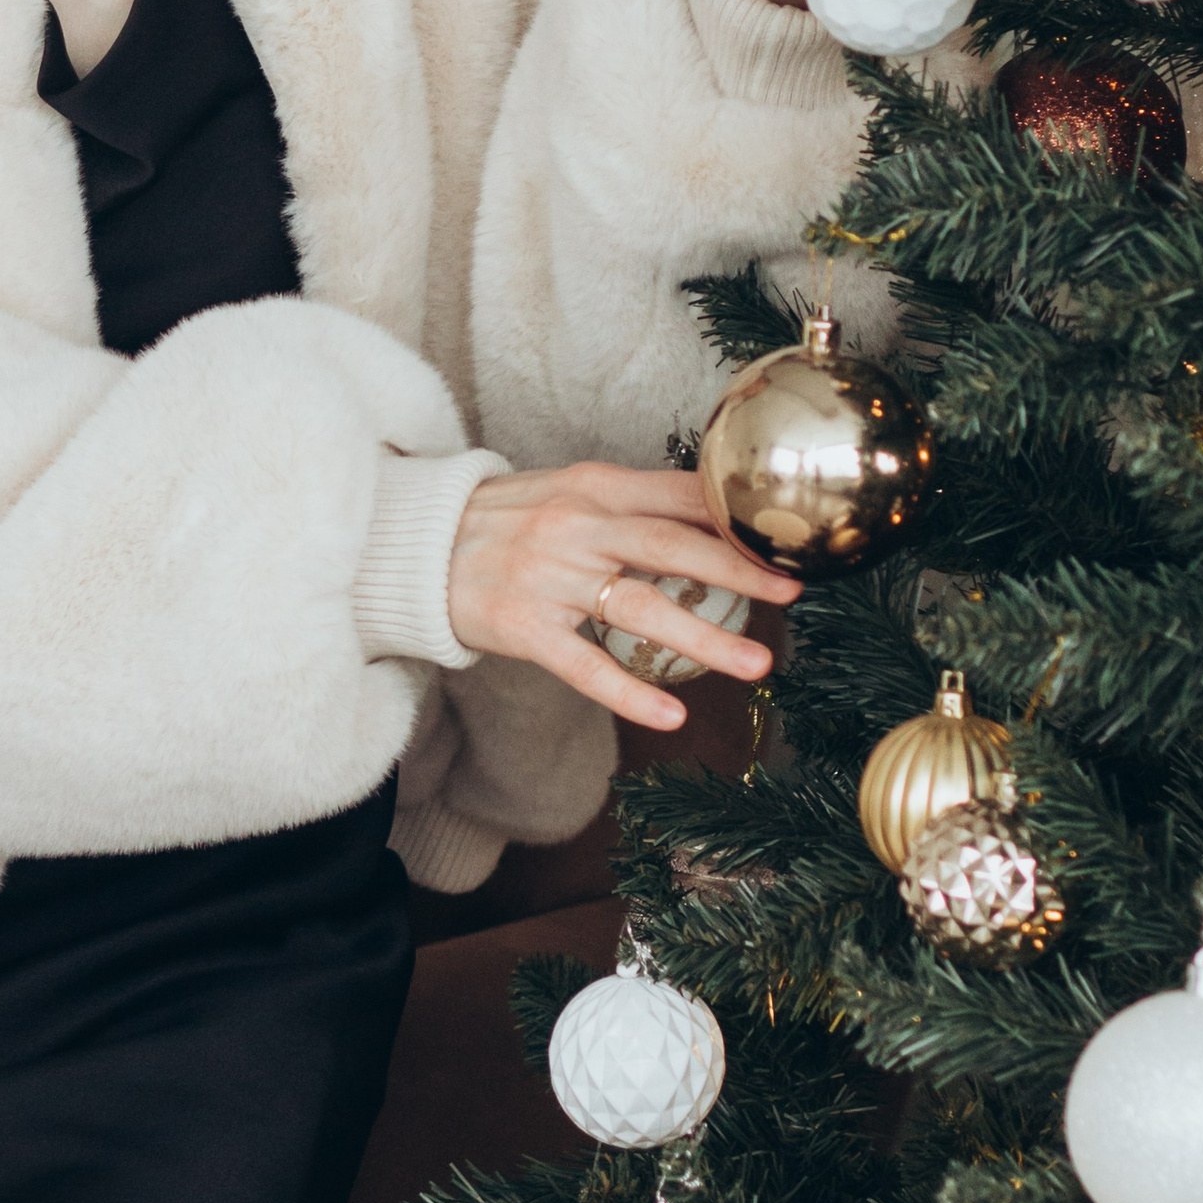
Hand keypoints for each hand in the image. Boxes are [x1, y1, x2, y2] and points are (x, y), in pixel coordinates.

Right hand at [446, 463, 801, 733]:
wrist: (411, 547)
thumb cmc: (501, 519)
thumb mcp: (564, 490)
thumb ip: (628, 501)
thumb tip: (708, 510)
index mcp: (592, 488)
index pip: (676, 496)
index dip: (734, 518)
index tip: (786, 537)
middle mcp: (574, 527)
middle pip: (669, 548)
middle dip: (738, 573)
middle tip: (791, 594)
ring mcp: (547, 578)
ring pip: (638, 610)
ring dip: (703, 639)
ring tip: (756, 666)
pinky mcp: (522, 627)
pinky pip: (584, 666)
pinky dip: (629, 692)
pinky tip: (672, 714)